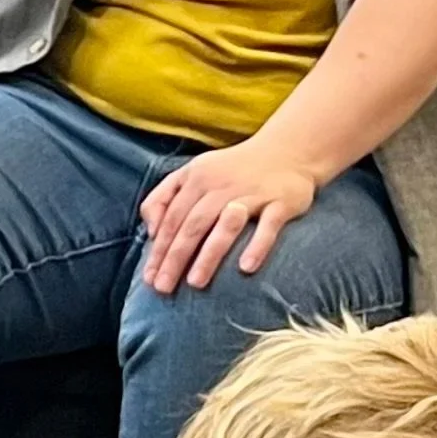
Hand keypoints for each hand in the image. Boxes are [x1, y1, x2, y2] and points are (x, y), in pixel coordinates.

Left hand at [139, 136, 320, 294]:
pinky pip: (268, 226)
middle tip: (162, 287)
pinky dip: (257, 245)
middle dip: (175, 257)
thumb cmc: (231, 170)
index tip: (148, 277)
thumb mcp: (193, 172)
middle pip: (193, 225)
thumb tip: (151, 231)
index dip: (159, 248)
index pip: (172, 218)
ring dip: (209, 254)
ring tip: (195, 282)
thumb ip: (164, 197)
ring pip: (226, 226)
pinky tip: (246, 268)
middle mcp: (221, 185)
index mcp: (197, 178)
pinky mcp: (281, 201)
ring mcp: (252, 193)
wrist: (288, 150)